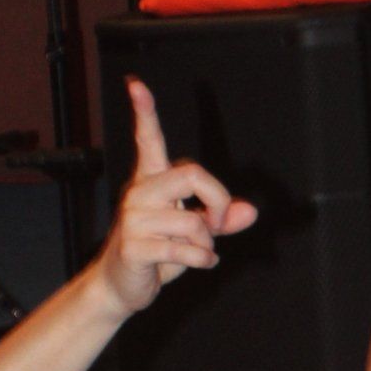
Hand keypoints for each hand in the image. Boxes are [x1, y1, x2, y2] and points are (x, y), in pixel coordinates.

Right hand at [93, 77, 258, 319]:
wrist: (120, 287)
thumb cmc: (157, 252)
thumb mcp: (195, 232)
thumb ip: (221, 218)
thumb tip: (250, 212)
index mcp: (151, 181)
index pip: (148, 139)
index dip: (144, 112)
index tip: (135, 83)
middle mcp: (139, 193)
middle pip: (191, 174)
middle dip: (218, 200)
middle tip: (217, 222)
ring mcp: (133, 219)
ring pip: (194, 221)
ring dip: (208, 243)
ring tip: (199, 251)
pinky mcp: (133, 247)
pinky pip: (184, 249)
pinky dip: (202, 259)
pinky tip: (199, 262)